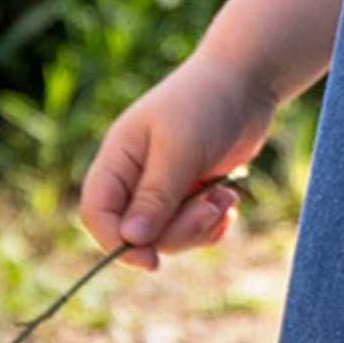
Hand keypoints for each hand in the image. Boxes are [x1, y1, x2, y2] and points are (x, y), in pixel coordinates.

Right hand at [78, 43, 275, 275]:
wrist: (247, 81)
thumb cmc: (206, 104)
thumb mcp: (180, 149)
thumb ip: (155, 196)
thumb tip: (130, 240)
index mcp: (118, 159)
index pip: (97, 214)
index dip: (116, 244)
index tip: (151, 261)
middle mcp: (135, 176)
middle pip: (138, 233)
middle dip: (177, 232)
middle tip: (210, 208)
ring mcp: (164, 186)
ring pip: (168, 235)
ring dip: (200, 225)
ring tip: (225, 197)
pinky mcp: (191, 191)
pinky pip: (193, 228)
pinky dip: (212, 224)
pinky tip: (229, 201)